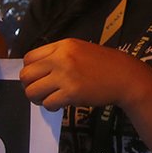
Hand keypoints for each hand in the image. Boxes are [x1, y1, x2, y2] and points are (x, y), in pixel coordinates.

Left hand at [20, 38, 151, 111]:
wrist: (125, 76)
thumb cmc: (104, 64)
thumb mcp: (80, 50)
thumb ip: (58, 56)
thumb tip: (37, 71)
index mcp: (63, 46)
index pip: (29, 58)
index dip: (30, 70)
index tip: (39, 77)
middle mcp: (61, 58)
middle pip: (26, 75)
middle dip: (30, 86)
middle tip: (41, 91)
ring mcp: (65, 75)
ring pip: (32, 91)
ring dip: (38, 98)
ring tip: (49, 98)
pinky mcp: (71, 92)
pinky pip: (48, 103)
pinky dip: (51, 106)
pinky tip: (61, 103)